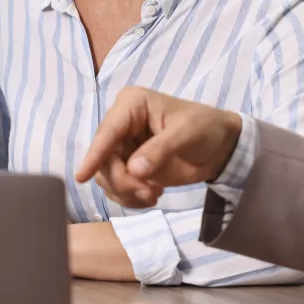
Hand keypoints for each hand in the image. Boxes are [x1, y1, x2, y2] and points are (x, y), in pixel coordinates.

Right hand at [76, 88, 241, 208]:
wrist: (221, 148)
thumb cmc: (206, 128)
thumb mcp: (187, 134)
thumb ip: (160, 150)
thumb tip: (134, 169)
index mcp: (131, 105)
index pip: (107, 132)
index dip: (95, 155)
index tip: (82, 177)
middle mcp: (120, 125)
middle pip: (104, 158)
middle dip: (123, 180)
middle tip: (149, 193)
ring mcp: (123, 147)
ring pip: (107, 175)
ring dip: (126, 191)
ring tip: (153, 195)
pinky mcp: (128, 166)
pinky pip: (116, 186)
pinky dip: (130, 198)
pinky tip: (151, 197)